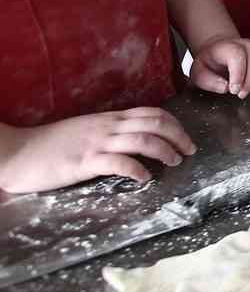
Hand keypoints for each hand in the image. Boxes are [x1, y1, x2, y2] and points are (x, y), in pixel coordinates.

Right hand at [0, 108, 195, 192]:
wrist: (17, 152)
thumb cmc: (50, 146)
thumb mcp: (85, 131)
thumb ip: (108, 133)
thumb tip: (132, 142)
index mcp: (108, 119)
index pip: (151, 113)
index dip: (174, 124)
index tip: (185, 138)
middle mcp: (107, 127)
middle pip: (155, 123)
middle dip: (179, 136)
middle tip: (189, 151)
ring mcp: (97, 143)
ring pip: (144, 140)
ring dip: (165, 151)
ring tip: (174, 162)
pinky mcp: (85, 162)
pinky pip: (120, 162)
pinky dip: (138, 170)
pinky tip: (145, 178)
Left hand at [188, 36, 249, 98]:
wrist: (218, 51)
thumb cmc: (210, 65)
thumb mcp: (198, 74)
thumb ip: (208, 81)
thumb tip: (225, 87)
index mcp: (225, 47)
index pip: (237, 54)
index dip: (238, 73)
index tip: (233, 90)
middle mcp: (245, 43)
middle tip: (242, 93)